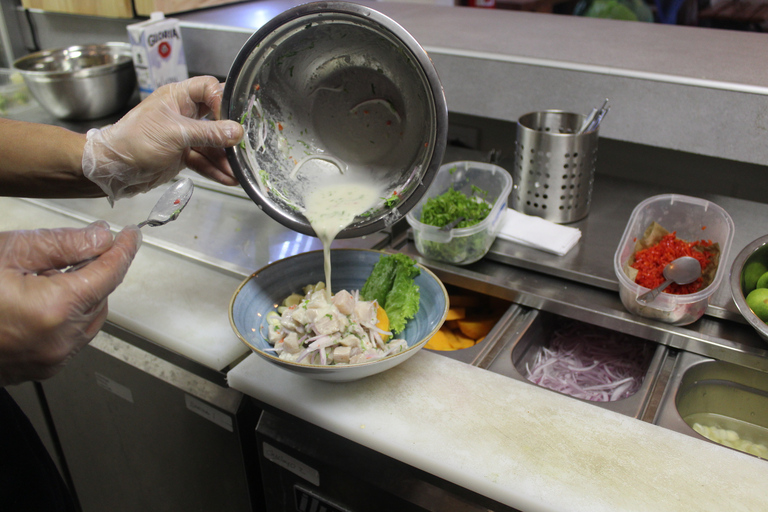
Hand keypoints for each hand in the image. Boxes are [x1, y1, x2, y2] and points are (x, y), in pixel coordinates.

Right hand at [0, 222, 140, 385]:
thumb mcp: (8, 252)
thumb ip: (62, 244)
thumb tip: (101, 238)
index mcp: (54, 310)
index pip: (109, 274)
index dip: (123, 251)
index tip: (131, 237)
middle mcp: (59, 342)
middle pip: (101, 297)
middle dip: (92, 272)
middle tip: (65, 254)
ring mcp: (50, 361)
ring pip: (89, 320)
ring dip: (80, 296)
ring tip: (42, 278)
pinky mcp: (40, 370)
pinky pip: (71, 338)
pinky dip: (66, 317)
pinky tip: (37, 301)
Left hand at [82, 75, 243, 202]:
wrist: (113, 168)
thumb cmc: (135, 140)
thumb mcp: (175, 133)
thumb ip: (208, 133)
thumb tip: (237, 132)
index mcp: (177, 97)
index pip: (208, 88)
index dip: (222, 101)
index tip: (230, 120)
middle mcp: (182, 113)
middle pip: (215, 119)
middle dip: (230, 135)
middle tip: (243, 148)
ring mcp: (183, 135)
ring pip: (212, 144)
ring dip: (225, 158)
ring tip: (238, 171)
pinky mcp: (182, 154)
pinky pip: (204, 160)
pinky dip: (215, 170)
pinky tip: (228, 179)